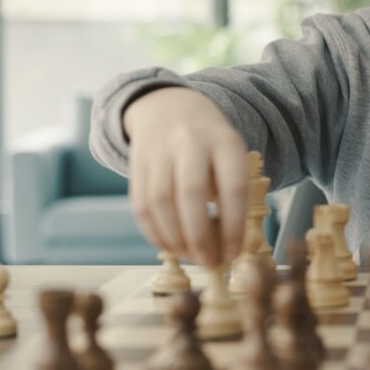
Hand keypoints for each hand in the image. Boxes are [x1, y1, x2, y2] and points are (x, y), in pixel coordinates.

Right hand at [123, 87, 246, 266]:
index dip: (233, 225)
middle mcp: (190, 142)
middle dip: (200, 236)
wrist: (170, 107)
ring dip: (175, 238)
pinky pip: (140, 204)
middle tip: (209, 263)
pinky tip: (169, 245)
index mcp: (224, 141)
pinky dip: (154, 232)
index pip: (232, 187)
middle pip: (191, 194)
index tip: (234, 254)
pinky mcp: (135, 164)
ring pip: (160, 201)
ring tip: (190, 257)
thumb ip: (231, 194)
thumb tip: (226, 246)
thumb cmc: (211, 145)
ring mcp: (158, 151)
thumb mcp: (231, 156)